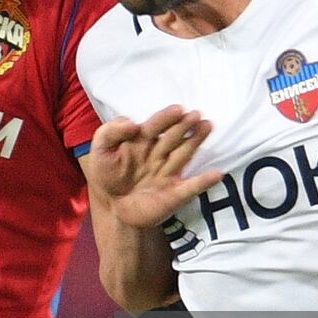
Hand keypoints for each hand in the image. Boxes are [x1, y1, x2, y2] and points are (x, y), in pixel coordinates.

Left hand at [88, 106, 223, 228]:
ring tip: (208, 125)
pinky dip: (204, 181)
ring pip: (184, 154)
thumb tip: (135, 125)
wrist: (111, 208)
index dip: (166, 118)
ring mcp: (168, 174)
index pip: (155, 126)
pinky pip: (192, 187)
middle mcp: (158, 155)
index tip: (178, 110)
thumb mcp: (100, 149)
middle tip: (197, 115)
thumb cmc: (106, 175)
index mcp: (142, 142)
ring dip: (197, 141)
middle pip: (174, 137)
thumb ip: (111, 132)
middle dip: (184, 125)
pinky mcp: (174, 194)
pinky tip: (217, 173)